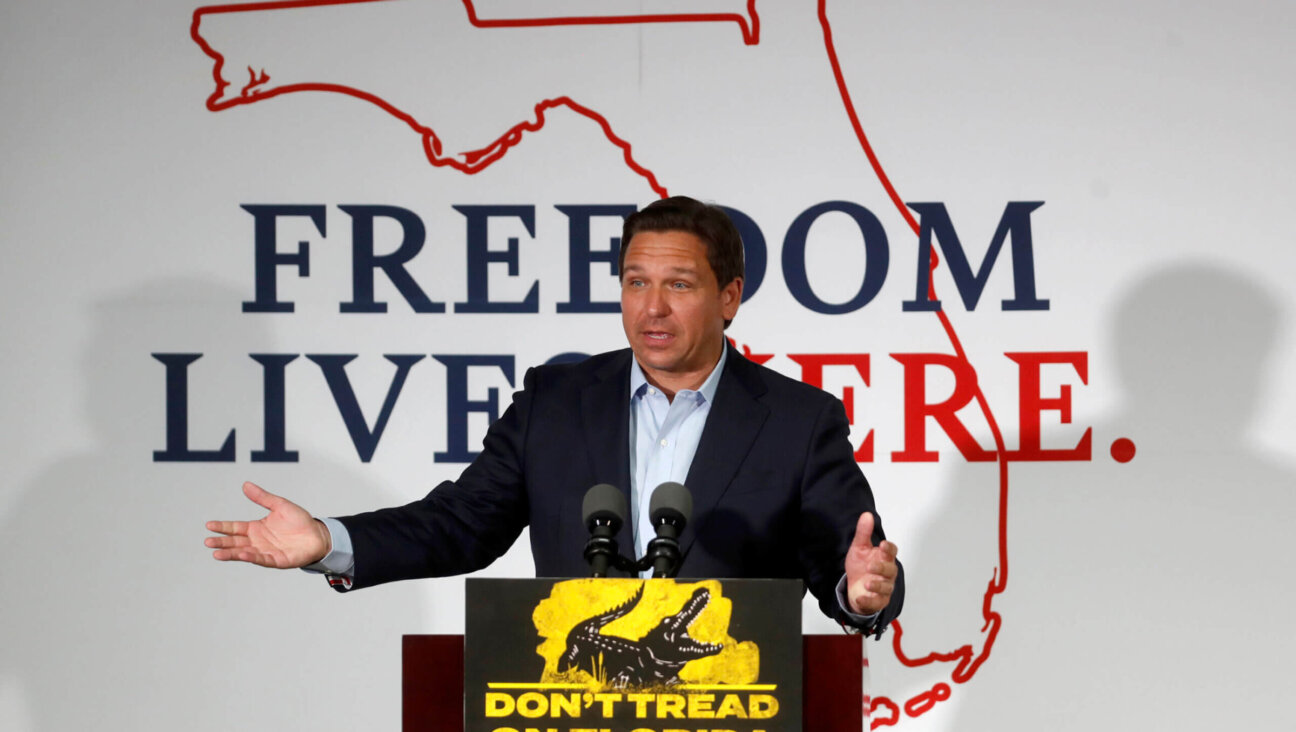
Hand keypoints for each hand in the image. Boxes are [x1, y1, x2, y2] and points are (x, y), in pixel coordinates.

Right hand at [205, 482, 330, 568]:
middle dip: (221, 542)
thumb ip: (262, 497)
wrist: (318, 534)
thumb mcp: (279, 505)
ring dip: (231, 553)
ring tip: (216, 553)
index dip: (223, 526)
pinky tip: (242, 554)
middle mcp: (258, 541)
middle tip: (208, 541)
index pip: (235, 527)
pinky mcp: (276, 560)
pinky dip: (251, 557)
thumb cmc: (299, 521)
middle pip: (235, 541)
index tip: (209, 525)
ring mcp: (265, 551)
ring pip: (244, 552)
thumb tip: (245, 484)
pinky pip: (261, 559)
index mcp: (257, 528)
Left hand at [845, 511, 898, 615]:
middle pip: (890, 570)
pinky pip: (876, 603)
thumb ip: (863, 533)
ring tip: (867, 584)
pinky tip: (860, 598)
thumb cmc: (860, 566)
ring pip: (886, 588)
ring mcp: (884, 588)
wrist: (853, 587)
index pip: (892, 552)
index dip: (889, 548)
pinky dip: (868, 601)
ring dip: (877, 586)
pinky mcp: (878, 601)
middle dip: (882, 568)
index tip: (882, 545)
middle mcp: (886, 573)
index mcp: (884, 558)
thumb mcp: (859, 548)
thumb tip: (867, 515)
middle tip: (870, 566)